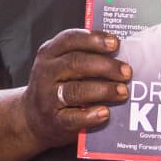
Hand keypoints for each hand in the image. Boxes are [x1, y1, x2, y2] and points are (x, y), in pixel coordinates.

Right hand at [20, 29, 129, 145]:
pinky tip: (105, 113)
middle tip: (127, 72)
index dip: (94, 39)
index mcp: (49, 53)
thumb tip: (124, 53)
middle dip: (105, 66)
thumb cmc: (58, 86)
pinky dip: (90, 115)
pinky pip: (72, 118)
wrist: (33, 118)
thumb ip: (84, 55)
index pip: (70, 39)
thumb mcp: (61, 64)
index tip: (115, 43)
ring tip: (123, 92)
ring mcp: (47, 98)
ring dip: (103, 90)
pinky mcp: (53, 120)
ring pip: (75, 91)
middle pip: (75, 64)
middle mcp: (45, 73)